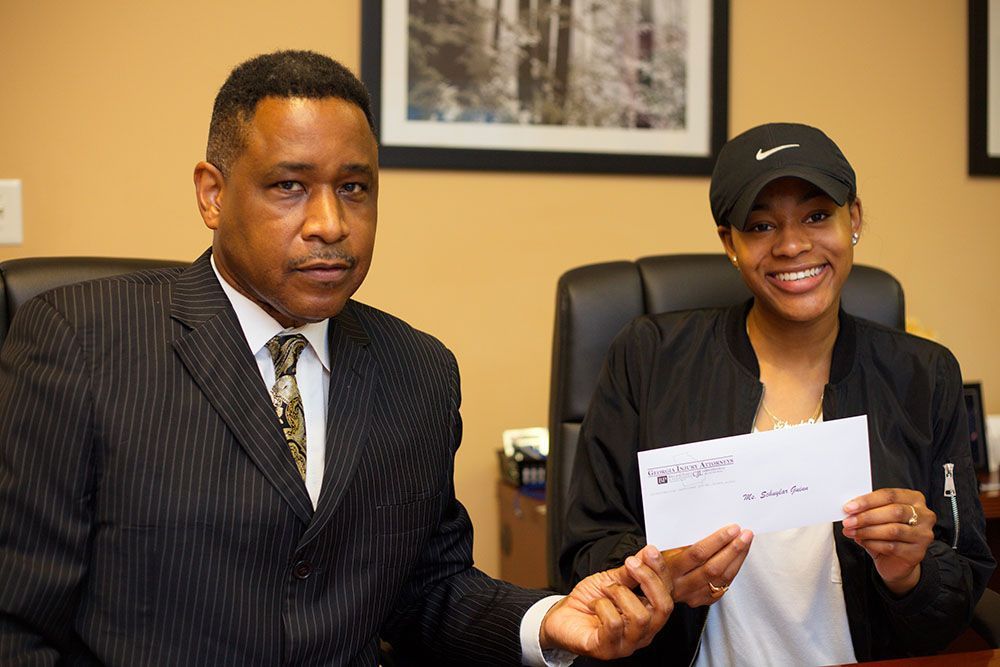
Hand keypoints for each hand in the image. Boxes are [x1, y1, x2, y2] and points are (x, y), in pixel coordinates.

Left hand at [539, 544, 673, 659]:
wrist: (562, 617)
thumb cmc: (588, 601)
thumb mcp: (611, 580)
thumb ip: (631, 571)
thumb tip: (647, 553)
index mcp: (648, 614)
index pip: (667, 594)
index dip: (660, 571)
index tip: (650, 552)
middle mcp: (643, 632)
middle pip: (663, 608)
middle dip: (648, 579)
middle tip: (631, 563)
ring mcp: (627, 643)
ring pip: (640, 617)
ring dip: (620, 593)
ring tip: (606, 589)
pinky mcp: (607, 649)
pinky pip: (614, 624)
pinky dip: (602, 606)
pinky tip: (595, 604)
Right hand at [660, 524, 753, 606]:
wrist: (649, 587)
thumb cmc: (654, 562)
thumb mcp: (659, 550)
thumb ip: (679, 542)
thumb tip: (707, 524)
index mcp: (669, 570)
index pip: (697, 554)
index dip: (717, 541)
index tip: (732, 529)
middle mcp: (681, 586)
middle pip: (713, 568)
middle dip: (733, 549)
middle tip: (745, 534)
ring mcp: (692, 596)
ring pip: (722, 579)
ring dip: (737, 559)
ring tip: (746, 542)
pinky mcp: (701, 601)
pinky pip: (723, 587)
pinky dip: (733, 570)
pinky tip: (739, 558)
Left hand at [842, 488, 934, 594]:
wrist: (897, 560)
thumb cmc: (888, 533)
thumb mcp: (879, 516)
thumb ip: (869, 509)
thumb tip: (850, 509)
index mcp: (914, 499)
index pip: (890, 495)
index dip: (867, 500)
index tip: (849, 507)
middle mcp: (924, 515)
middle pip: (894, 511)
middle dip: (867, 516)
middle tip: (848, 521)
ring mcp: (923, 535)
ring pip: (893, 530)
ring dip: (867, 531)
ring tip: (851, 531)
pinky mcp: (917, 553)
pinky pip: (892, 547)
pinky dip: (873, 543)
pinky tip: (862, 541)